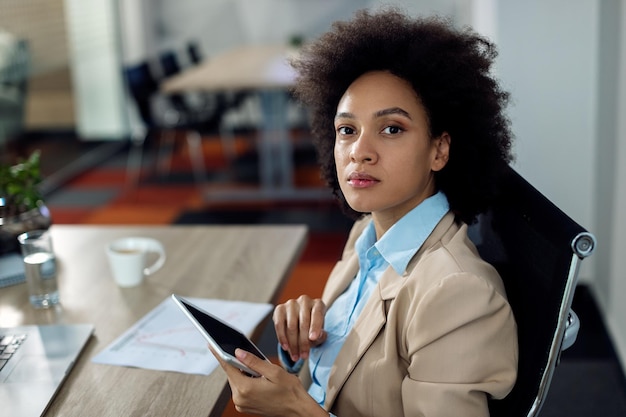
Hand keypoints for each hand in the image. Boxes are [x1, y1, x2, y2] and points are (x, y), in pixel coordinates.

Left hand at [211, 347, 326, 416]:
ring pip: (237, 380)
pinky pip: (241, 389)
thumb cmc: (289, 391)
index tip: (211, 344)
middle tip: (247, 355)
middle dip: (238, 363)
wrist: (297, 409)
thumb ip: (253, 361)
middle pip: (232, 374)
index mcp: (245, 388)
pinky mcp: (245, 406)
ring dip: (243, 372)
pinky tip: (257, 378)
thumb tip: (237, 352)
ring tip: (258, 370)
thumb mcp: (273, 371)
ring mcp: (241, 404)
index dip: (220, 353)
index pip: (228, 366)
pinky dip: (246, 381)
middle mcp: (240, 398)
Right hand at [273, 295, 326, 361]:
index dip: (315, 326)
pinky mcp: (279, 308)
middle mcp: (305, 300)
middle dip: (303, 342)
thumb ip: (321, 336)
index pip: (317, 314)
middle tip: (304, 356)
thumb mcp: (320, 334)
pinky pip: (279, 324)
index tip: (313, 338)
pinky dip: (282, 338)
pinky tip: (286, 348)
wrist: (300, 324)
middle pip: (303, 322)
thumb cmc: (313, 330)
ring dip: (293, 344)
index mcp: (318, 304)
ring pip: (291, 326)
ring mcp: (291, 303)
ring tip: (296, 356)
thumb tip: (318, 336)